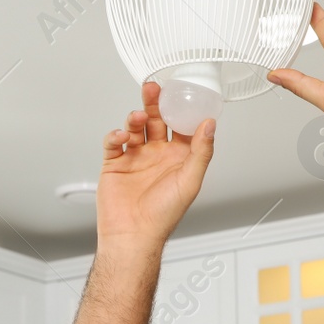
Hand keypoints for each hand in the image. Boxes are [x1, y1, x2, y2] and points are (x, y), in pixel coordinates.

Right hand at [97, 82, 215, 251]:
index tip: (183, 92)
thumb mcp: (191, 180)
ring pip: (134, 128)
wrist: (133, 234)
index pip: (182, 126)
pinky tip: (121, 136)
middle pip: (157, 121)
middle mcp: (157, 155)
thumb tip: (210, 125)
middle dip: (155, 104)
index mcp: (178, 158)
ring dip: (135, 118)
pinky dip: (115, 135)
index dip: (183, 109)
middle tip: (153, 88)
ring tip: (138, 116)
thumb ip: (201, 151)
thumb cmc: (163, 215)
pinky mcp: (115, 164)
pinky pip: (113, 143)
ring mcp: (135, 158)